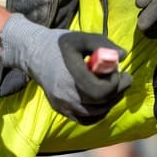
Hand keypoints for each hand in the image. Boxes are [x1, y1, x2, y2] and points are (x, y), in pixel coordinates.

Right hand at [0, 14, 130, 123]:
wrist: (34, 54)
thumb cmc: (60, 44)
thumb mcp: (82, 38)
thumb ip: (104, 44)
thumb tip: (123, 56)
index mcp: (71, 76)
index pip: (101, 91)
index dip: (116, 82)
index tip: (119, 71)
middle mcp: (66, 95)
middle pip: (101, 103)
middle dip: (117, 90)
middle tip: (123, 78)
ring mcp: (63, 106)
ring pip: (96, 113)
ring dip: (110, 100)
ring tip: (111, 85)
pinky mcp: (62, 110)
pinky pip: (87, 119)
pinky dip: (99, 111)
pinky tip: (101, 98)